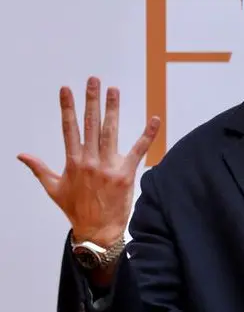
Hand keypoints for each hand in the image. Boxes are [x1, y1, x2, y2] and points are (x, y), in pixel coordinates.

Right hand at [18, 77, 159, 246]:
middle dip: (92, 102)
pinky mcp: (125, 174)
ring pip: (110, 132)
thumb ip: (39, 169)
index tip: (66, 90)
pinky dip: (147, 135)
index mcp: (73, 162)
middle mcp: (90, 161)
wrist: (96, 230)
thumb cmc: (75, 209)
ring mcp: (108, 166)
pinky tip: (154, 120)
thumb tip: (21, 155)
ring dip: (112, 110)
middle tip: (94, 81)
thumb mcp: (53, 188)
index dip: (67, 108)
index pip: (69, 129)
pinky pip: (138, 150)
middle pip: (90, 125)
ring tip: (114, 91)